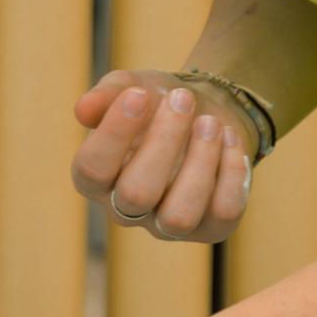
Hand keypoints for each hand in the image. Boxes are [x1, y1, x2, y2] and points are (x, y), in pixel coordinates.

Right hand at [72, 70, 255, 243]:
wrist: (205, 110)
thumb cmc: (157, 102)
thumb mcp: (131, 87)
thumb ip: (107, 95)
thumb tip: (83, 109)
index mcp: (96, 179)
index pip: (91, 170)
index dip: (113, 134)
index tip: (138, 94)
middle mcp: (126, 209)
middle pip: (136, 194)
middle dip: (163, 140)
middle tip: (182, 98)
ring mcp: (167, 225)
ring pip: (179, 216)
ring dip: (200, 163)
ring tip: (210, 122)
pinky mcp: (210, 228)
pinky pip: (223, 213)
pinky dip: (232, 172)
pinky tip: (230, 138)